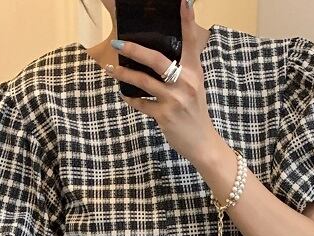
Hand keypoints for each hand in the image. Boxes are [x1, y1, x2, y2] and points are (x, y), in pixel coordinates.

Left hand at [105, 0, 222, 166]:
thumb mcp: (195, 86)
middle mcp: (185, 82)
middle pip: (156, 60)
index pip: (190, 41)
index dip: (186, 20)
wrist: (203, 143)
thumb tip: (167, 53)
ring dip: (124, 75)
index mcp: (194, 71)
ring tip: (110, 69)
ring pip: (143, 82)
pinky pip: (142, 104)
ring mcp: (174, 99)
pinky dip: (131, 99)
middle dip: (134, 50)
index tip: (183, 1)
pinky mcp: (165, 116)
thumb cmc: (195, 112)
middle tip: (117, 44)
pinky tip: (124, 95)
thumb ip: (185, 67)